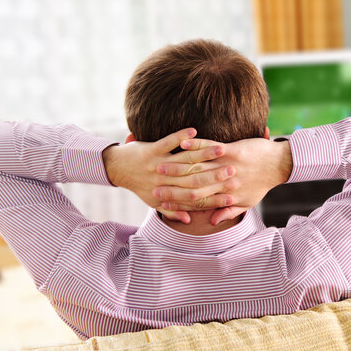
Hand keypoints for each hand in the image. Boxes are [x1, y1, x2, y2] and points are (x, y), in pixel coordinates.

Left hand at [102, 128, 236, 222]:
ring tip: (221, 150)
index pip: (196, 198)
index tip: (231, 196)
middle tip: (233, 171)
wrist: (117, 169)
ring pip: (185, 160)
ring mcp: (157, 165)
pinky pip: (167, 142)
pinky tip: (194, 131)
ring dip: (204, 154)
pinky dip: (180, 137)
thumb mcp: (154, 203)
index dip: (214, 198)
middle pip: (194, 179)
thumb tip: (189, 219)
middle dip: (215, 175)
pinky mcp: (150, 150)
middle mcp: (165, 181)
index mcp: (169, 195)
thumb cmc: (139, 186)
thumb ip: (173, 211)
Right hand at [157, 137, 292, 224]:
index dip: (178, 203)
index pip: (196, 201)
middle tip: (153, 186)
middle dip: (171, 186)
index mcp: (226, 196)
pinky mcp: (233, 151)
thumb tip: (211, 222)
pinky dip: (196, 144)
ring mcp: (228, 165)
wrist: (279, 165)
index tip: (161, 204)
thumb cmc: (262, 184)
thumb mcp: (248, 202)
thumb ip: (228, 212)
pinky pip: (211, 147)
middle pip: (192, 186)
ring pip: (198, 167)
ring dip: (178, 165)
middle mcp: (224, 183)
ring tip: (160, 165)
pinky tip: (183, 142)